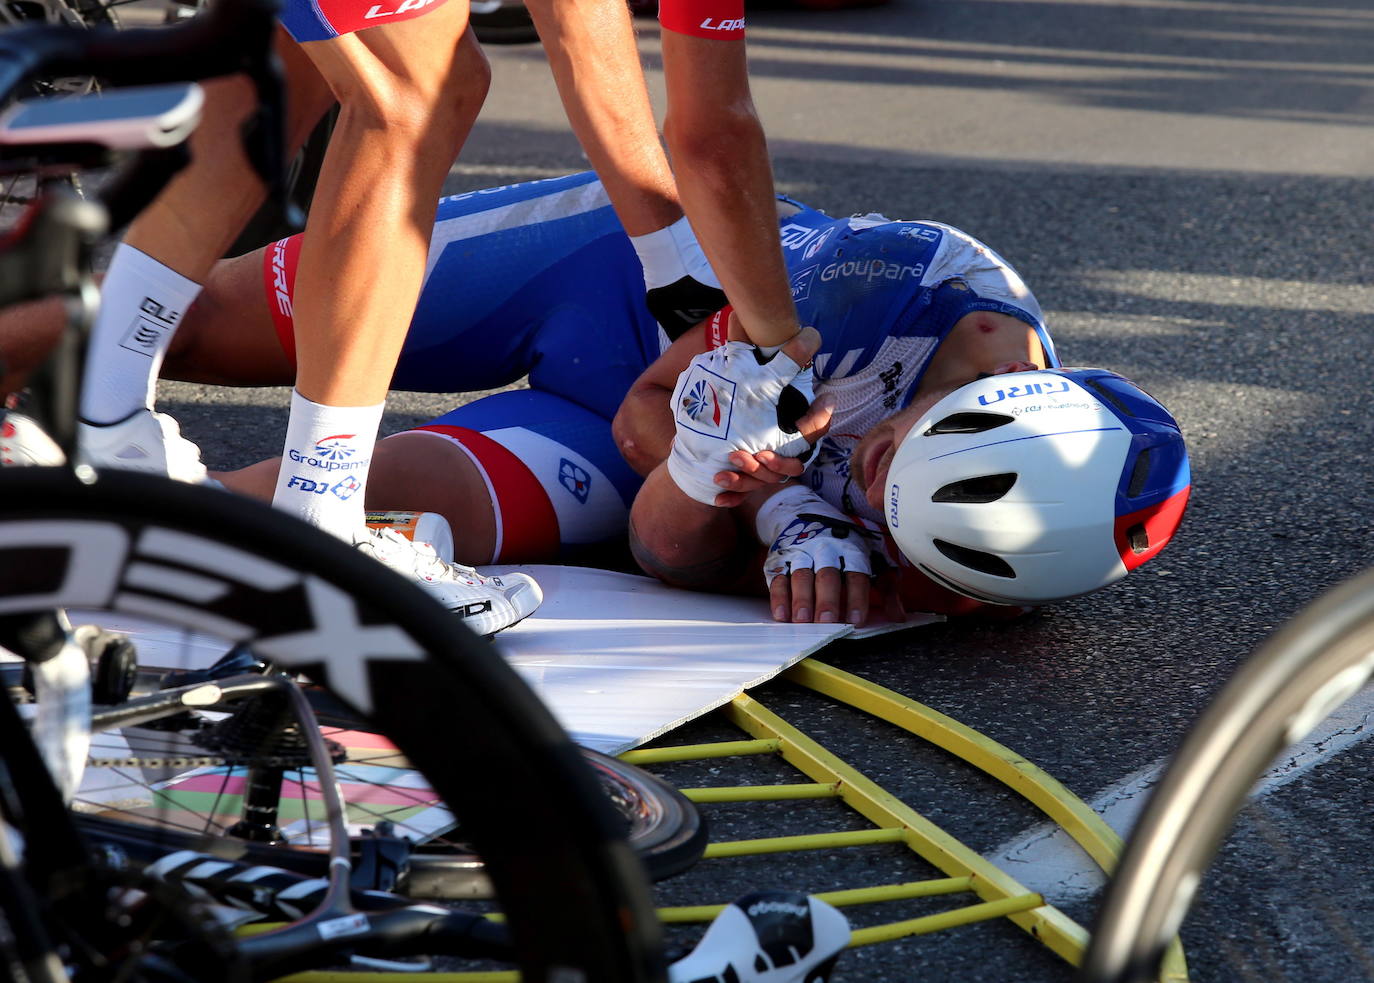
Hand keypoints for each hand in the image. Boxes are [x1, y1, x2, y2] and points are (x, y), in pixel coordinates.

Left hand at [666, 327, 824, 506]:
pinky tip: (718, 492)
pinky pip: (740, 496)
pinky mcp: (740, 484)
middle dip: (775, 462)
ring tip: (730, 464)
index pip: (811, 431)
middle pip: (791, 466)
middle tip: (754, 451)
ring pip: (766, 482)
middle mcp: (776, 451)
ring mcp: (759, 470)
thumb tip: (752, 317)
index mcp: (783, 428)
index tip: (823, 404)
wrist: (699, 440)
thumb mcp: (738, 377)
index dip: (818, 420)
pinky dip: (732, 495)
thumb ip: (751, 351)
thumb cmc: (728, 402)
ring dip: (750, 477)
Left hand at [710, 395, 833, 506]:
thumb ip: (804, 396)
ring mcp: (761, 468)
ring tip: (720, 477)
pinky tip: (719, 499)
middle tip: (735, 456)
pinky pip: (742, 492)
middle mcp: (779, 461)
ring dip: (740, 483)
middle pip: (772, 477)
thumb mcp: (784, 394)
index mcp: (793, 448)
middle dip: (754, 470)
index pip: (793, 466)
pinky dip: (732, 497)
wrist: (739, 397)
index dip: (779, 464)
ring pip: (756, 483)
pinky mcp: (745, 472)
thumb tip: (829, 401)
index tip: (762, 455)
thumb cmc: (771, 396)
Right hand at [756, 487, 887, 625]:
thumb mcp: (868, 558)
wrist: (803, 513)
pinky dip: (779, 597)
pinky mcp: (780, 560)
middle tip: (826, 621)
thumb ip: (885, 587)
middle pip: (827, 575)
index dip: (857, 597)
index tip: (856, 619)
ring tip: (802, 620)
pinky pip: (778, 578)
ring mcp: (801, 554)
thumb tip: (898, 616)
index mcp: (851, 550)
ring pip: (801, 576)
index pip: (856, 574)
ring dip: (801, 599)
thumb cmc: (843, 545)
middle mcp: (825, 550)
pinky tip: (782, 615)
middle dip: (827, 599)